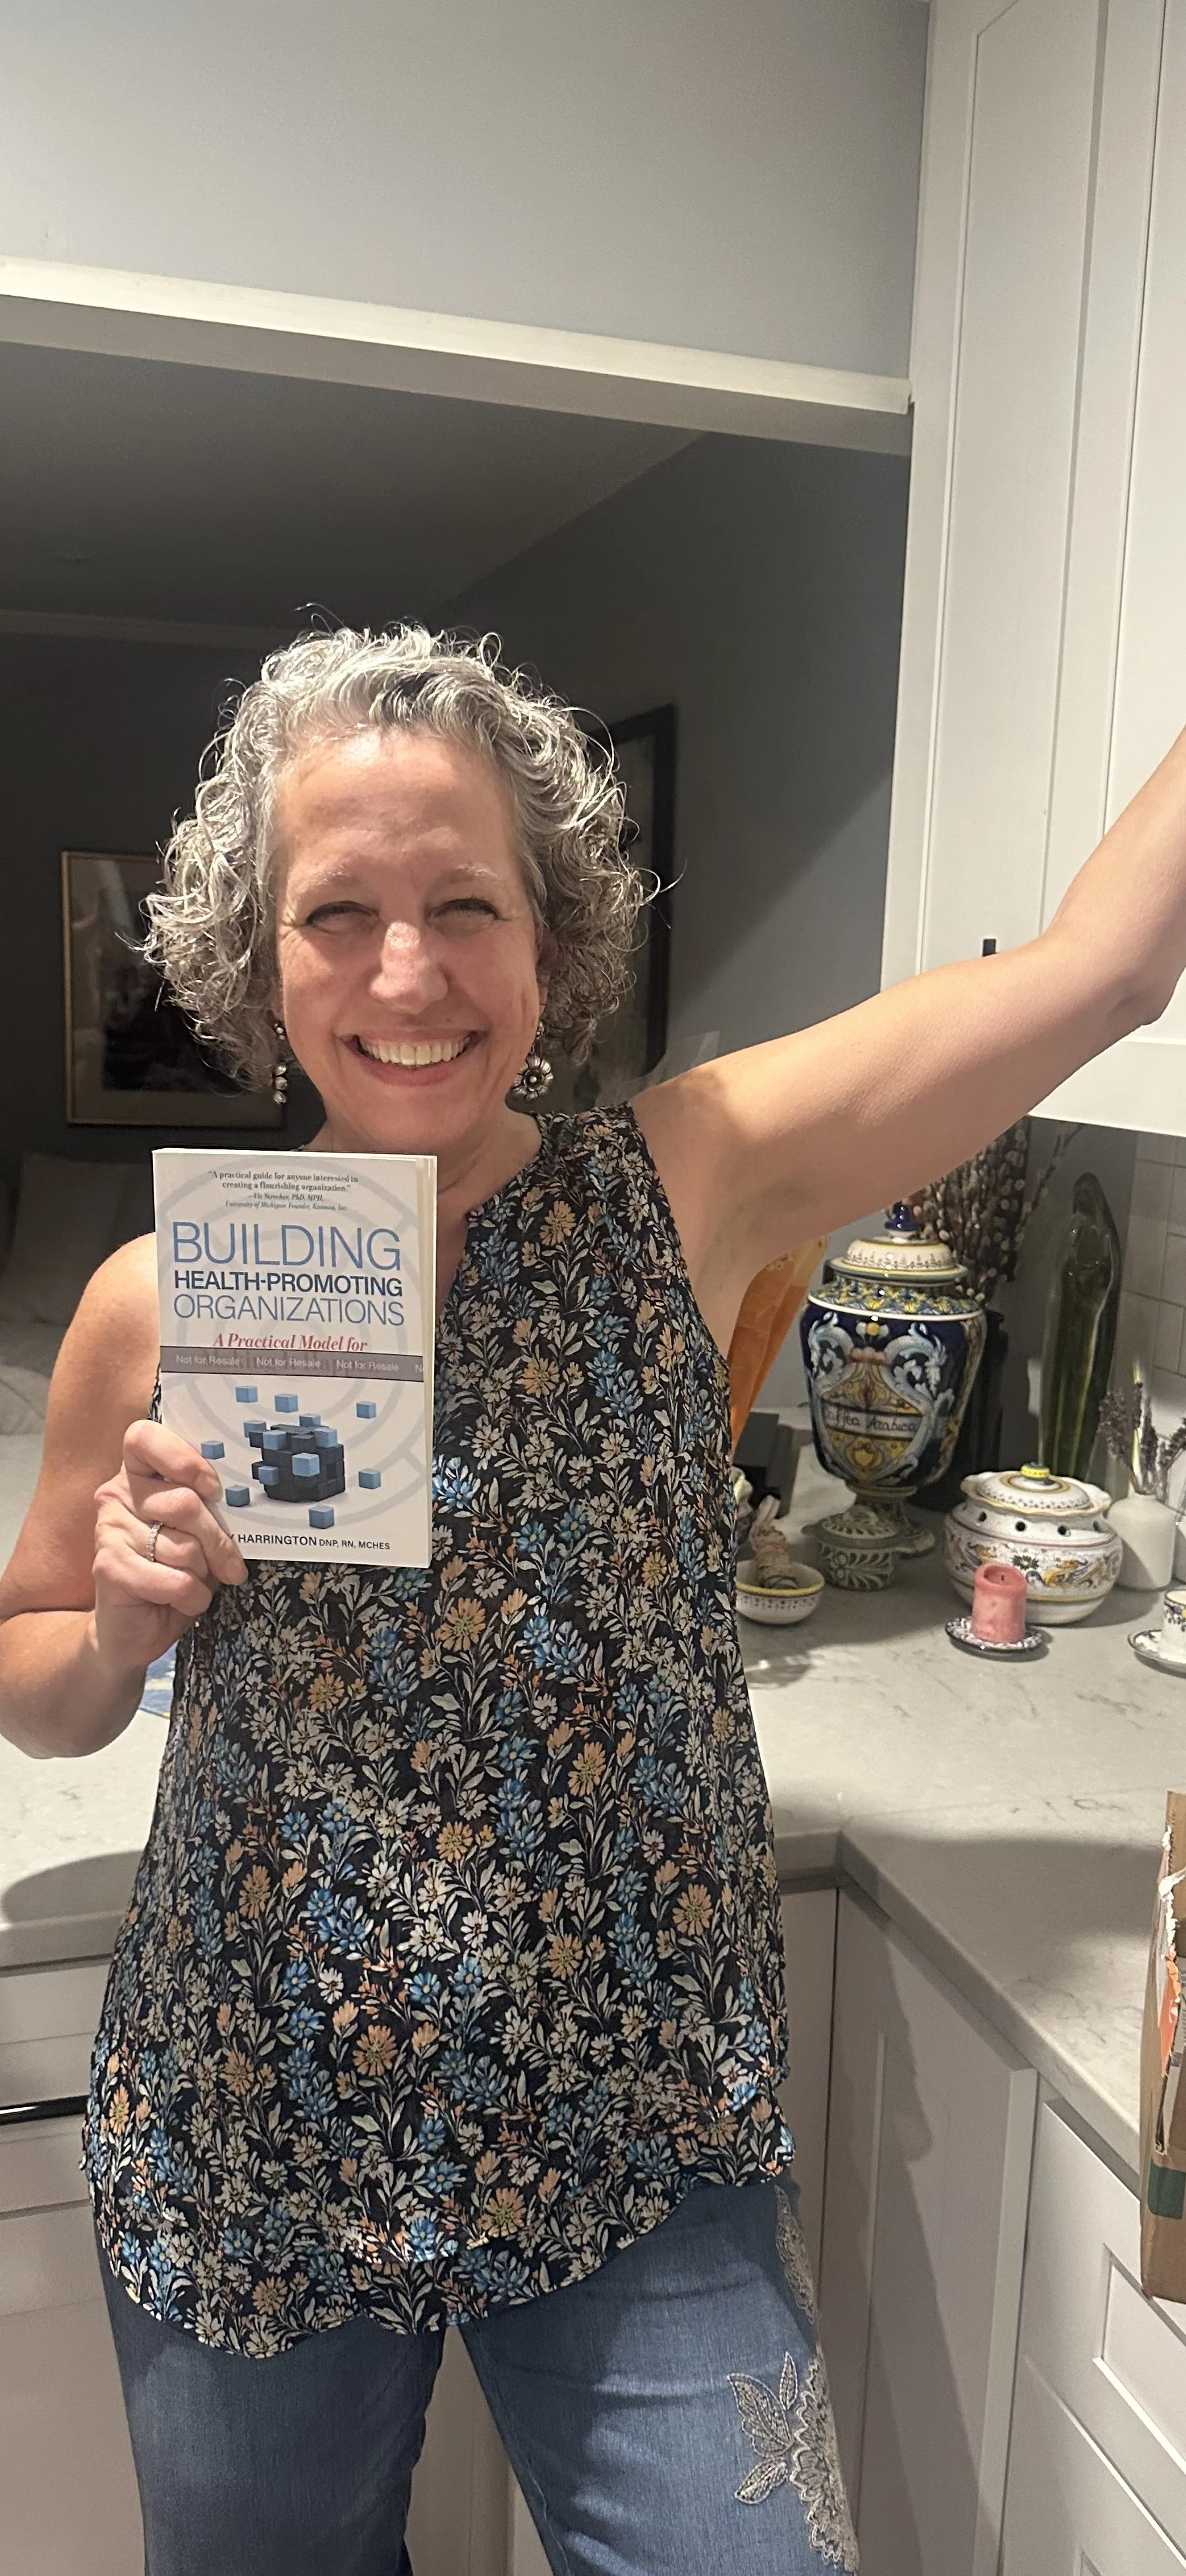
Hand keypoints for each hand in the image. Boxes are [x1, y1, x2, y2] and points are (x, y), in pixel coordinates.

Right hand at [92, 1418, 247, 1677]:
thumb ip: (211, 1509)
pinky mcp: (108, 1566)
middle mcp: (116, 1495)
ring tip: (195, 1582)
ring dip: (204, 1574)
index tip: (213, 1488)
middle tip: (230, 1563)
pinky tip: (182, 1601)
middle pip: (184, 1502)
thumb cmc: (174, 1572)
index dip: (183, 1458)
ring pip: (184, 1546)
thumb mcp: (199, 1534)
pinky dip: (192, 1598)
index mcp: (137, 1474)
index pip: (144, 1437)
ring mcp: (109, 1529)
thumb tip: (246, 1504)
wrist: (135, 1629)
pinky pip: (174, 1580)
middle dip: (218, 1540)